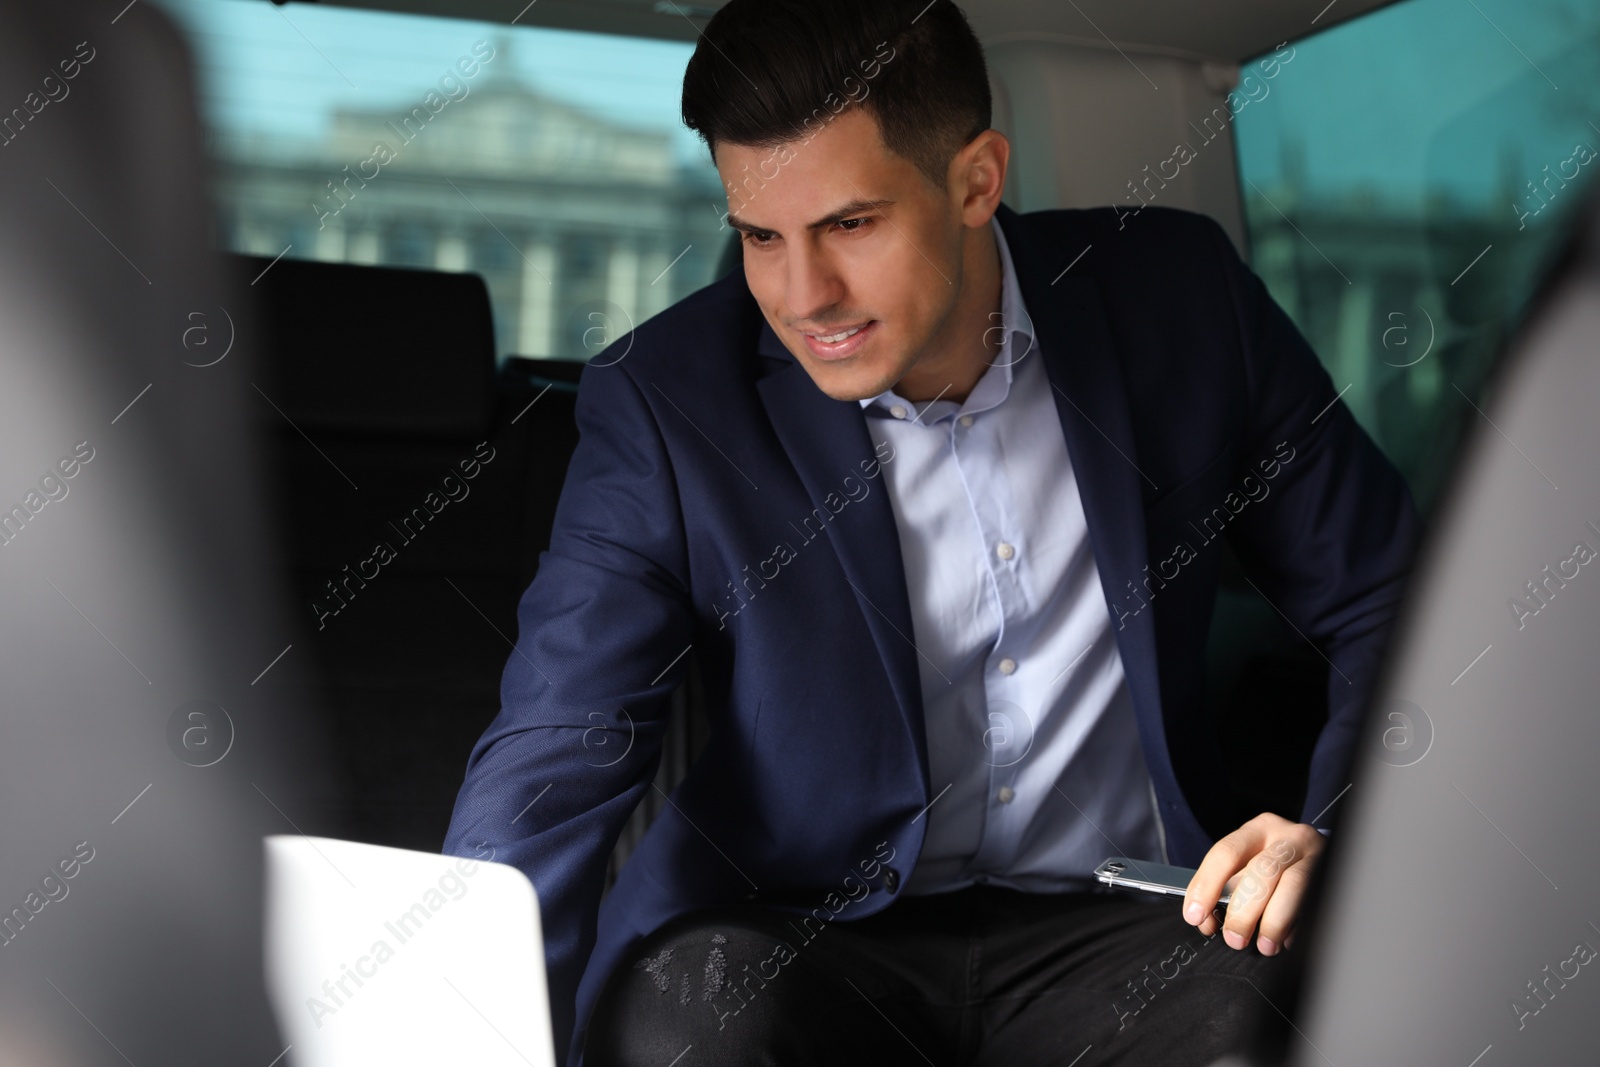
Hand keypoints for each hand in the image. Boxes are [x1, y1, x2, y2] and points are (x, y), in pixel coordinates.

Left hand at [1180, 812, 1322, 955]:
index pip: (1226, 853)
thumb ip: (1226, 888)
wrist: (1319, 853)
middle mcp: (1287, 837)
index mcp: (1258, 830)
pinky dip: (1299, 926)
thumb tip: (1208, 922)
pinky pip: (1315, 902)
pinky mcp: (1332, 875)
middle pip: (1261, 871)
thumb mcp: (1250, 863)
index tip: (1196, 916)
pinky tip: (1287, 940)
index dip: (1207, 886)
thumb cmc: (1276, 865)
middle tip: (1234, 939)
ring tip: (1264, 945)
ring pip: (1293, 887)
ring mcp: (1314, 855)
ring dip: (1274, 922)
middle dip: (1243, 911)